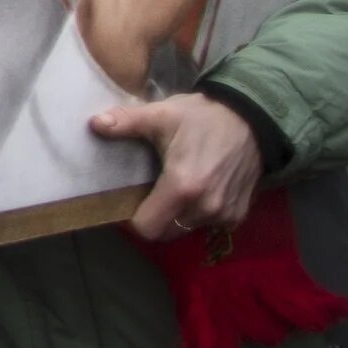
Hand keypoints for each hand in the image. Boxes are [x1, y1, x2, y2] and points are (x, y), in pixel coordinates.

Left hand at [89, 92, 259, 240]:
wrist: (253, 117)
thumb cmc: (203, 117)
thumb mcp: (161, 115)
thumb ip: (126, 122)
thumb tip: (93, 124)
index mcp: (182, 188)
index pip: (146, 228)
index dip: (132, 219)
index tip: (127, 201)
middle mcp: (205, 209)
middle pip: (165, 232)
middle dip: (153, 218)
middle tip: (148, 193)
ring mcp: (225, 215)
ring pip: (186, 229)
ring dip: (176, 216)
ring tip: (173, 189)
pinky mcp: (239, 215)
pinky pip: (208, 225)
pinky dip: (198, 214)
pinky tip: (197, 190)